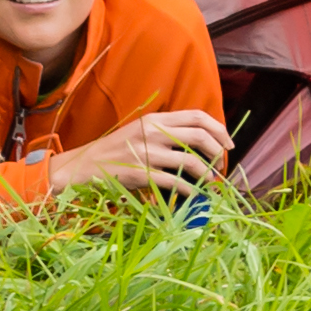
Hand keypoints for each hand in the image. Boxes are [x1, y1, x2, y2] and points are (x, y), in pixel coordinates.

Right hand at [50, 107, 232, 198]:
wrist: (81, 167)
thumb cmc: (114, 151)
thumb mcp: (140, 132)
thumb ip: (166, 132)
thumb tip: (201, 142)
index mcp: (155, 119)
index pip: (198, 116)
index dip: (219, 129)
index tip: (228, 144)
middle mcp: (152, 132)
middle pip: (200, 136)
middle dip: (218, 152)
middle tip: (222, 166)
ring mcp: (146, 153)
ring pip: (191, 161)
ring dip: (207, 174)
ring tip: (210, 182)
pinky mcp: (139, 174)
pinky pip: (174, 182)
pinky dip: (189, 190)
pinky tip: (193, 194)